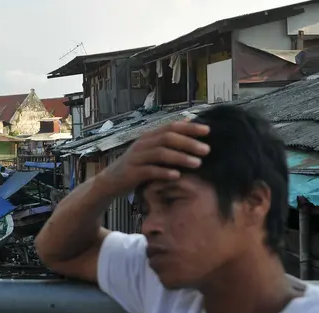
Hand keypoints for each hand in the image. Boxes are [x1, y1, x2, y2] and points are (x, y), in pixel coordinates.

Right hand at [95, 120, 210, 196]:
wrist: (110, 181)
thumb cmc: (136, 167)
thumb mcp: (150, 151)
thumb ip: (167, 140)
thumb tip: (189, 125)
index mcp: (149, 137)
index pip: (171, 127)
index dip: (190, 127)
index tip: (208, 131)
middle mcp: (142, 144)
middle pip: (168, 138)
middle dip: (189, 143)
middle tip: (207, 150)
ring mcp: (136, 158)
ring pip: (160, 153)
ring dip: (180, 157)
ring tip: (197, 163)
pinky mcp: (132, 172)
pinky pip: (150, 171)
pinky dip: (164, 172)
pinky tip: (177, 176)